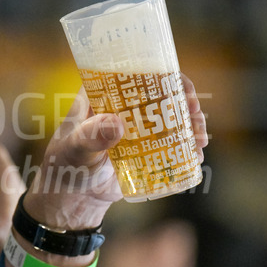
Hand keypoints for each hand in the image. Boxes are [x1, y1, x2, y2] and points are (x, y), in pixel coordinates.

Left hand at [25, 74, 208, 230]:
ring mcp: (137, 127)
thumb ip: (91, 136)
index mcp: (102, 93)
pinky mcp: (145, 149)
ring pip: (171, 117)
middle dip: (185, 102)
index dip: (164, 76)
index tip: (182, 89)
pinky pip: (171, 142)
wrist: (73, 194)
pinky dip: (187, 146)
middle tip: (196, 116)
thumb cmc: (66, 164)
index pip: (136, 72)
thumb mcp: (76, 148)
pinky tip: (197, 156)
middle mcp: (122, 106)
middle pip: (162, 94)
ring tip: (200, 140)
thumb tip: (117, 124)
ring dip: (192, 124)